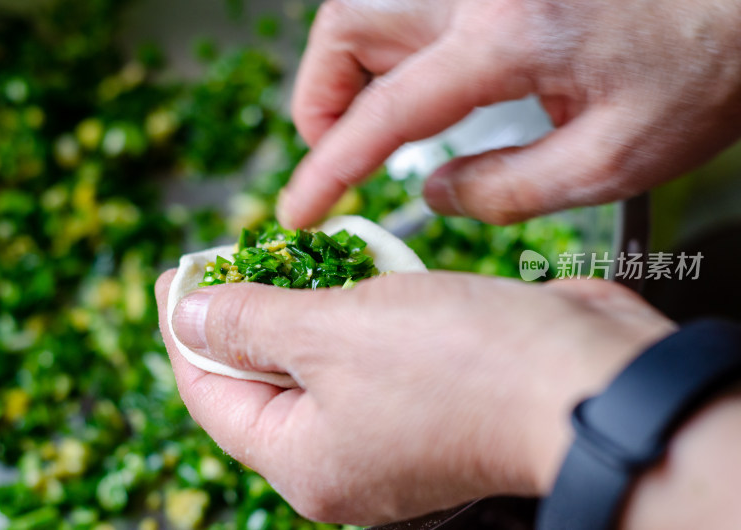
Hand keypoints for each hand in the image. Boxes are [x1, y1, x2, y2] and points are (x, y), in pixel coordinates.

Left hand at [156, 271, 672, 523]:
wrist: (587, 378)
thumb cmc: (461, 365)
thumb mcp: (332, 332)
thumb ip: (250, 324)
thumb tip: (188, 318)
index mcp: (306, 461)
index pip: (212, 395)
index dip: (186, 331)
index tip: (179, 275)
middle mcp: (344, 457)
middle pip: (263, 379)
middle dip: (249, 312)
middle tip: (238, 256)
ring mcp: (389, 430)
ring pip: (321, 359)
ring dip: (309, 304)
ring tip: (297, 255)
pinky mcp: (428, 396)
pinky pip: (370, 350)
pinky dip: (360, 308)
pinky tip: (361, 271)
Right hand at [279, 0, 740, 227]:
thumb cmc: (702, 71)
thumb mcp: (612, 162)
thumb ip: (507, 190)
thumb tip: (436, 196)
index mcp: (508, 38)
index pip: (384, 113)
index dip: (328, 168)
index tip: (299, 209)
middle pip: (348, 25)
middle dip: (323, 98)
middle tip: (341, 155)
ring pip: (368, 6)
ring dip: (350, 70)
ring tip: (375, 127)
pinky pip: (409, 4)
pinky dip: (389, 48)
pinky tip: (418, 87)